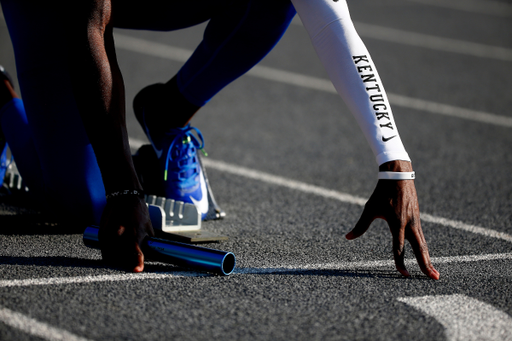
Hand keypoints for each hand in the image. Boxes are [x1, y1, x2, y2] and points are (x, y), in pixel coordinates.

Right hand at [99, 195, 153, 271]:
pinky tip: (114, 255)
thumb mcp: (148, 226)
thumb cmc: (138, 212)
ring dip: (116, 261)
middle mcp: (121, 234)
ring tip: (122, 261)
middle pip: (121, 257)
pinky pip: (104, 250)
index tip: (138, 270)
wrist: (123, 197)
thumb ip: (147, 242)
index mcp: (134, 232)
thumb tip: (151, 256)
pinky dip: (108, 255)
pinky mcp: (102, 234)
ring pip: (110, 256)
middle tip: (131, 265)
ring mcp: (109, 234)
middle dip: (126, 264)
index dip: (137, 263)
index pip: (136, 251)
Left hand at [346, 161, 439, 279]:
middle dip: (426, 264)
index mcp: (396, 222)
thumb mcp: (369, 208)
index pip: (399, 247)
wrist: (398, 175)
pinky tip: (425, 256)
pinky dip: (424, 249)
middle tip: (434, 278)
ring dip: (428, 259)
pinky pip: (421, 237)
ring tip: (434, 273)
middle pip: (419, 248)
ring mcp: (415, 221)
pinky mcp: (417, 219)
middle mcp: (409, 223)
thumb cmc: (382, 193)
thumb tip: (347, 237)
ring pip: (423, 244)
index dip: (400, 261)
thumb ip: (360, 225)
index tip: (403, 274)